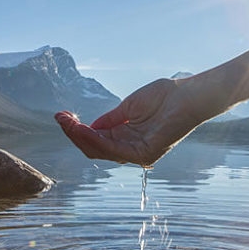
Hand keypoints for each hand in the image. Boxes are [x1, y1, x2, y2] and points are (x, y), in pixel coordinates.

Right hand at [55, 78, 205, 166]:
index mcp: (127, 137)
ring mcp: (137, 153)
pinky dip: (96, 140)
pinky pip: (113, 149)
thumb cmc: (164, 97)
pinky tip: (83, 128)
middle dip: (75, 134)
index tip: (63, 116)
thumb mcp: (128, 107)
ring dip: (80, 137)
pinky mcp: (144, 154)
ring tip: (67, 122)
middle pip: (95, 148)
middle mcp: (130, 149)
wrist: (187, 95)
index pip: (96, 139)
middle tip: (60, 118)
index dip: (78, 130)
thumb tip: (87, 127)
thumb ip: (109, 120)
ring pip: (100, 151)